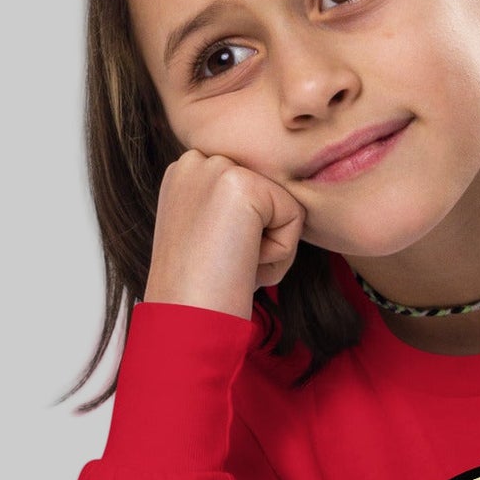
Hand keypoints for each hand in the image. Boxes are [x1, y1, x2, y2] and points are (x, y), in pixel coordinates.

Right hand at [143, 149, 308, 318]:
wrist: (185, 319)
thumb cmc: (202, 294)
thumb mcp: (211, 239)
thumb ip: (233, 213)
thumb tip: (270, 211)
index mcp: (185, 175)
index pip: (253, 195)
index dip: (247, 237)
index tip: (216, 262)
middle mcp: (195, 161)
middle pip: (270, 197)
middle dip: (259, 240)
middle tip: (225, 266)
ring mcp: (215, 167)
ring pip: (283, 206)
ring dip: (270, 248)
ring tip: (232, 265)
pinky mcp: (241, 182)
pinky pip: (294, 217)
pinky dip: (279, 253)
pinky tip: (243, 263)